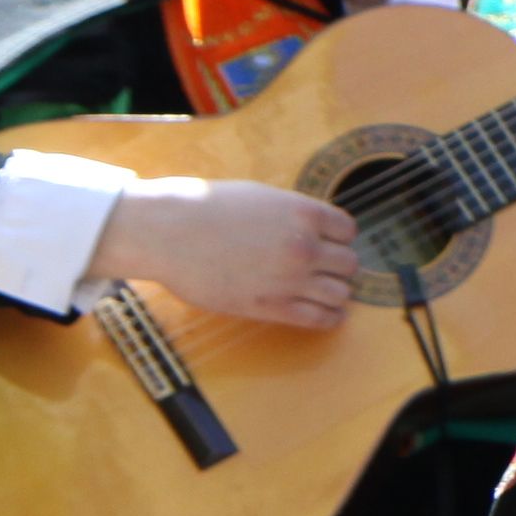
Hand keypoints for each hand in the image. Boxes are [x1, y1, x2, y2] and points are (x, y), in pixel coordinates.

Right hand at [89, 175, 362, 328]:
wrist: (166, 233)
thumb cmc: (206, 209)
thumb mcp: (260, 197)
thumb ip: (293, 214)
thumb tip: (315, 230)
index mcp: (303, 213)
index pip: (347, 231)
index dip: (337, 238)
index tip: (326, 243)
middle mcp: (304, 246)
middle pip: (349, 264)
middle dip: (337, 266)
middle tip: (323, 269)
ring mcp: (290, 278)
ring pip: (341, 293)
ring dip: (335, 292)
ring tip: (323, 292)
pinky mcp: (272, 306)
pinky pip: (320, 318)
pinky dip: (330, 317)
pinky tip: (326, 314)